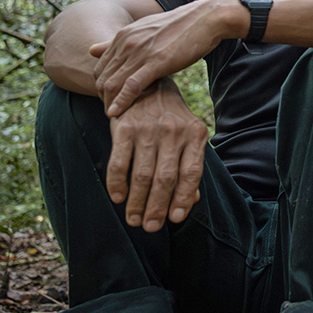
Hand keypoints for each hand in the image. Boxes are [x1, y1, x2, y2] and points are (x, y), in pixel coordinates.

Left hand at [91, 0, 230, 115]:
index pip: (99, 67)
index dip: (101, 86)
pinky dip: (121, 102)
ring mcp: (140, 52)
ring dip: (109, 103)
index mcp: (123, 35)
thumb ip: (117, 42)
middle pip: (102, 77)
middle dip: (102, 98)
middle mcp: (127, 43)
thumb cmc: (180, 27)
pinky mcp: (156, 62)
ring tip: (112, 116)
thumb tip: (91, 49)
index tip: (110, 99)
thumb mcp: (145, 30)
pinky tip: (116, 113)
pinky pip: (131, 86)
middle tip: (111, 110)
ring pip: (113, 83)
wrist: (206, 18)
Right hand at [106, 78, 209, 231]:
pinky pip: (119, 162)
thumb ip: (190, 165)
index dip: (183, 198)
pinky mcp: (125, 127)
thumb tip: (191, 201)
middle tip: (149, 227)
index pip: (191, 173)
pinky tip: (118, 197)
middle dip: (157, 207)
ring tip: (133, 219)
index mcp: (196, 134)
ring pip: (143, 175)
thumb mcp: (188, 136)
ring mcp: (149, 128)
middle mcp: (174, 131)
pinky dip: (117, 183)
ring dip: (137, 202)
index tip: (175, 219)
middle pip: (166, 178)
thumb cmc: (170, 119)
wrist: (145, 84)